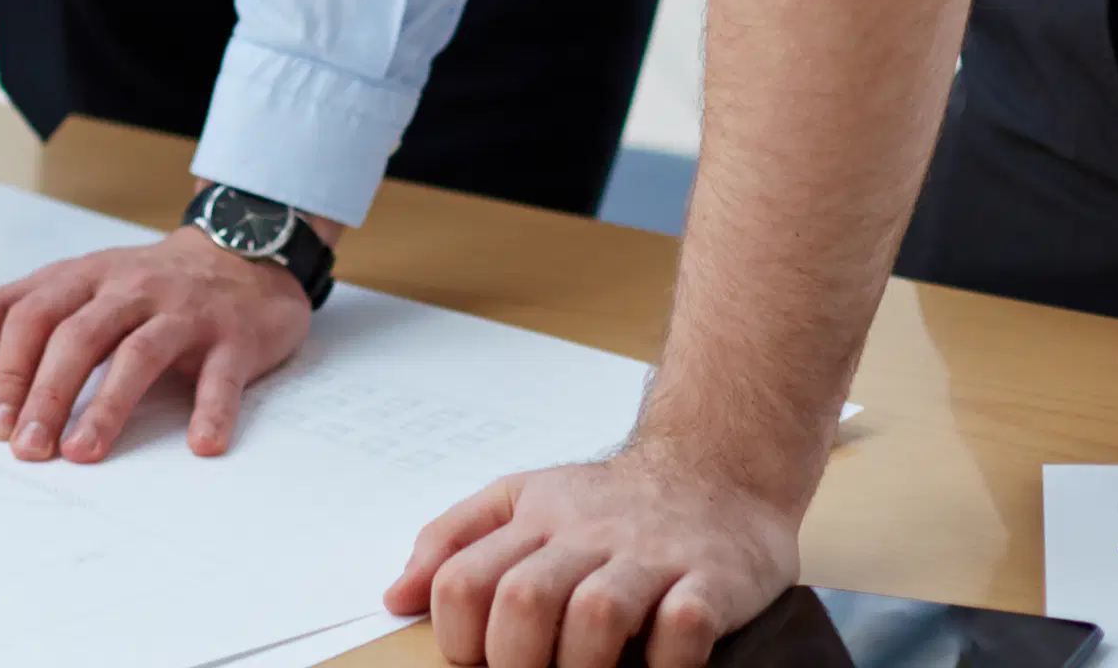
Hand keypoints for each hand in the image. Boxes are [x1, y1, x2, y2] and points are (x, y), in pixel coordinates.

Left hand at [0, 223, 314, 464]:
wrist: (242, 255)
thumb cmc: (144, 282)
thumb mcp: (73, 282)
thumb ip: (8, 311)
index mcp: (87, 277)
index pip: (35, 315)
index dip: (9, 368)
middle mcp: (131, 289)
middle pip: (80, 336)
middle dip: (48, 394)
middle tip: (27, 448)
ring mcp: (184, 312)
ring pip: (140, 353)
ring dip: (108, 405)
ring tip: (82, 453)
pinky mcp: (233, 338)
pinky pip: (222, 376)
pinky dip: (212, 410)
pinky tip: (200, 445)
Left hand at [389, 445, 804, 667]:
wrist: (720, 469)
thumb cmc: (612, 503)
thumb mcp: (523, 498)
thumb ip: (455, 540)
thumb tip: (397, 596)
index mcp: (534, 516)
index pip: (464, 578)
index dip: (456, 635)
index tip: (475, 657)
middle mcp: (588, 531)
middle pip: (523, 600)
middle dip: (514, 659)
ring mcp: (651, 554)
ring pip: (597, 613)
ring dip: (583, 664)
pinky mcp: (711, 577)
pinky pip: (682, 626)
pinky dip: (666, 660)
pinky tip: (657, 662)